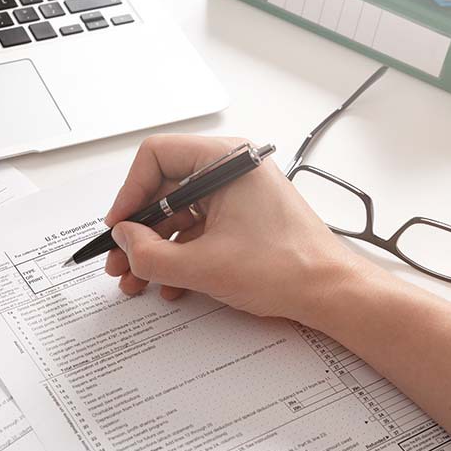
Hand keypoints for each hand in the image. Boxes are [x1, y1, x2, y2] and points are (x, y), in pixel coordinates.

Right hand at [104, 135, 374, 323]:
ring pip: (179, 214)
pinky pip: (199, 229)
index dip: (129, 193)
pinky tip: (169, 285)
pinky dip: (180, 255)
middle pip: (164, 189)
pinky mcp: (243, 217)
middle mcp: (231, 169)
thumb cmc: (287, 268)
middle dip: (139, 231)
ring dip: (155, 249)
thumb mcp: (203, 265)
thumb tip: (124, 241)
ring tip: (138, 281)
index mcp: (225, 161)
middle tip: (120, 261)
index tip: (119, 227)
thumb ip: (151, 254)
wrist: (332, 293)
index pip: (156, 157)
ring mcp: (238, 194)